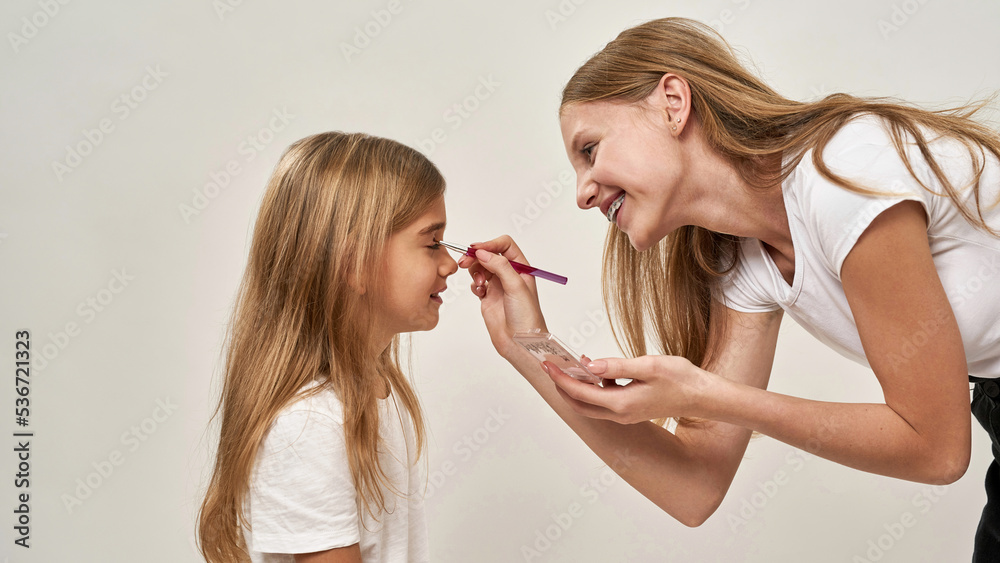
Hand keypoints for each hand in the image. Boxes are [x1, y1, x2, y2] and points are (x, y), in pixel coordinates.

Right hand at [458, 235, 546, 358]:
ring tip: (480, 284)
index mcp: (521, 268)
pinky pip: (476, 282)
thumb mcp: (516, 286)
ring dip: (475, 271)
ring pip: (481, 267)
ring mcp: (498, 285)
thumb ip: (500, 266)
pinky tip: (480, 292)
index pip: (505, 246)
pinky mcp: (488, 296)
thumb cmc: (526, 317)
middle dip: (476, 256)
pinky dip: (474, 284)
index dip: (490, 244)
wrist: (519, 341)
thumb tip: (483, 252)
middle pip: (489, 254)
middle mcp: (510, 274)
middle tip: (464, 261)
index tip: (477, 249)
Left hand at [543, 354, 711, 423]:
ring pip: (590, 404)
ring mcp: (625, 415)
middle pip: (579, 404)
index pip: (580, 393)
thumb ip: (616, 366)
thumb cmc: (680, 380)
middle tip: (551, 366)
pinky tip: (596, 369)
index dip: (561, 378)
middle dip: (562, 386)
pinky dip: (594, 387)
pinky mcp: (631, 411)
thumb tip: (589, 365)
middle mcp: (620, 414)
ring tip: (570, 365)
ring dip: (577, 387)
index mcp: (621, 404)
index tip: (548, 364)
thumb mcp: (648, 366)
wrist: (703, 397)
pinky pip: (604, 401)